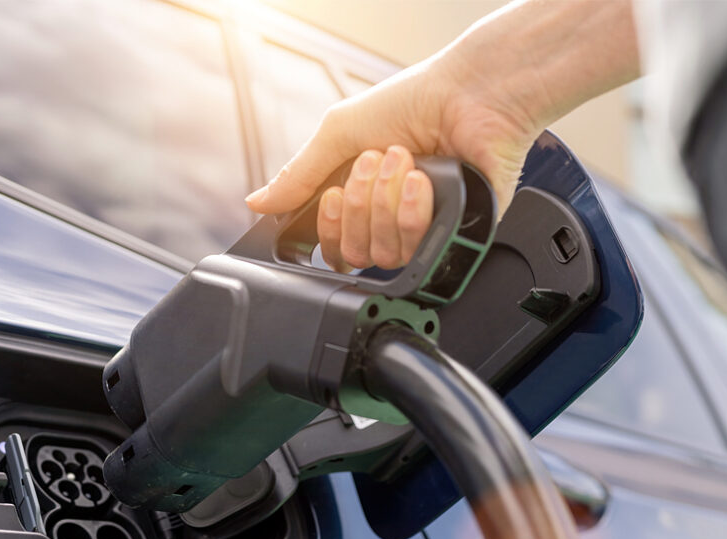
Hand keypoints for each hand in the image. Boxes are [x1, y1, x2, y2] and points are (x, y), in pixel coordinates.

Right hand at [247, 53, 538, 269]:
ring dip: (385, 203)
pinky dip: (412, 210)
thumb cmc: (413, 102)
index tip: (334, 194)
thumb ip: (298, 174)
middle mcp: (392, 221)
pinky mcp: (455, 235)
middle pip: (354, 255)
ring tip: (404, 162)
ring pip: (383, 255)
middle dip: (359, 205)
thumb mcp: (339, 134)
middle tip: (375, 163)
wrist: (468, 95)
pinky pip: (418, 249)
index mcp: (364, 202)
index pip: (333, 247)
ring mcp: (424, 230)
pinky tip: (422, 180)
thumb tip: (257, 203)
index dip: (328, 227)